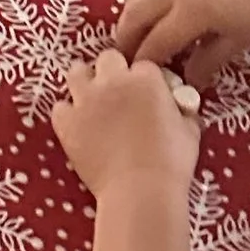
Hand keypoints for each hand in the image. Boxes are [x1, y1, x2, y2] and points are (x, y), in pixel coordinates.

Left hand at [53, 47, 198, 203]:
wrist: (140, 191)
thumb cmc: (171, 164)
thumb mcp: (190, 132)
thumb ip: (183, 110)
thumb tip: (180, 105)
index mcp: (146, 79)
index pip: (143, 66)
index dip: (145, 81)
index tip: (148, 96)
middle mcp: (113, 81)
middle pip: (108, 59)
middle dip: (114, 72)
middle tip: (119, 95)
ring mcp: (86, 99)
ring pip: (77, 72)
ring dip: (85, 83)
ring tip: (94, 102)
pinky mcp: (67, 122)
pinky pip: (60, 107)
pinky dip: (68, 115)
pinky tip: (78, 127)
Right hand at [116, 0, 249, 82]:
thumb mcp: (238, 41)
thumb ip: (208, 61)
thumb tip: (188, 80)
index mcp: (189, 11)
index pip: (155, 42)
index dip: (144, 62)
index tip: (138, 78)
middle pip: (135, 13)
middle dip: (125, 38)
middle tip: (123, 58)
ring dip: (131, 14)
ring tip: (134, 33)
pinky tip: (158, 10)